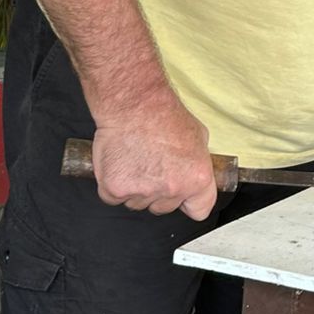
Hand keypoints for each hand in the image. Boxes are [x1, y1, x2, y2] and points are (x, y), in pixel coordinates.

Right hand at [91, 97, 218, 219]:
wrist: (134, 103)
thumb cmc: (164, 114)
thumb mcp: (199, 136)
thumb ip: (198, 163)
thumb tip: (195, 174)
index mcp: (197, 178)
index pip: (199, 210)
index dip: (189, 202)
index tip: (183, 197)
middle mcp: (172, 188)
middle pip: (164, 208)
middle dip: (159, 192)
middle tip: (153, 166)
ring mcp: (142, 191)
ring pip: (138, 203)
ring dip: (136, 188)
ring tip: (137, 159)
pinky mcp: (115, 190)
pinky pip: (114, 198)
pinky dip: (114, 185)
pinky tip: (121, 163)